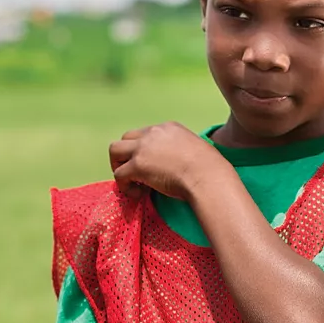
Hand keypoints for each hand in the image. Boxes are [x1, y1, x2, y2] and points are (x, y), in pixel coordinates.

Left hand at [108, 122, 228, 200]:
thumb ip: (181, 152)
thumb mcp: (194, 150)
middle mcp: (153, 133)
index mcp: (168, 127)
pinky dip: (124, 186)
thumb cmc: (208, 169)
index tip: (152, 167)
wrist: (207, 176)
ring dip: (118, 166)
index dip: (144, 151)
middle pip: (126, 138)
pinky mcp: (138, 165)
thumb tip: (177, 166)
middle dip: (126, 155)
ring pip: (114, 150)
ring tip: (130, 182)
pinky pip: (119, 174)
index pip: (145, 134)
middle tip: (134, 173)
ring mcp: (143, 148)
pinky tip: (138, 194)